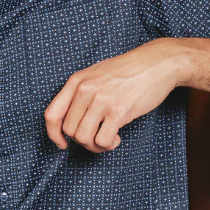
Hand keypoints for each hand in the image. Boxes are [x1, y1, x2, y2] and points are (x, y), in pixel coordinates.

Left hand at [44, 38, 182, 152]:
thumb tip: (70, 122)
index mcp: (76, 81)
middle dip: (81, 141)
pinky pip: (102, 140)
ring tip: (107, 139)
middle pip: (69, 130)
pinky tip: (117, 137)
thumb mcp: (96, 74)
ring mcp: (101, 100)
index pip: (52, 114)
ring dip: (95, 146)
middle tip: (96, 137)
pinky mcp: (118, 111)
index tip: (62, 143)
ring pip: (83, 138)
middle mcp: (85, 90)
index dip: (53, 134)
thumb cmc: (128, 71)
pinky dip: (108, 145)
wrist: (157, 63)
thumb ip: (80, 93)